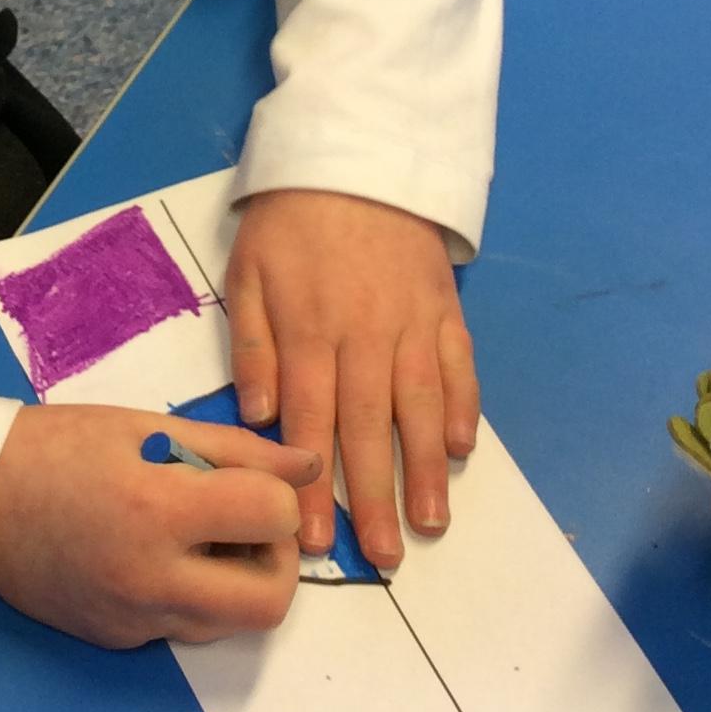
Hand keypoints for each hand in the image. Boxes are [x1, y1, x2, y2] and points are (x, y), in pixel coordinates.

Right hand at [0, 405, 321, 648]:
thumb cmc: (56, 447)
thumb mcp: (147, 428)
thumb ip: (236, 450)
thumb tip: (308, 466)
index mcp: (158, 512)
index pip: (273, 517)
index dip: (275, 492)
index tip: (246, 479)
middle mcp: (151, 581)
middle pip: (270, 602)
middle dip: (275, 559)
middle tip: (243, 524)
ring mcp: (133, 621)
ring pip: (231, 625)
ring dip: (237, 583)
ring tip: (198, 537)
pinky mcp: (118, 641)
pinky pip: (184, 628)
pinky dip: (192, 597)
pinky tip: (157, 557)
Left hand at [224, 189, 478, 571]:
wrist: (360, 153)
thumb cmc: (291, 220)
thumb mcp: (248, 271)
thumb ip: (252, 344)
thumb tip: (262, 413)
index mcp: (310, 331)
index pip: (310, 423)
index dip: (313, 486)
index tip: (314, 541)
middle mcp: (366, 336)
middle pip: (368, 428)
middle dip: (373, 498)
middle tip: (380, 558)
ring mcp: (413, 323)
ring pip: (420, 407)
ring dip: (425, 470)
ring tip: (429, 523)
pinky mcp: (445, 308)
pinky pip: (459, 366)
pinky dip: (463, 408)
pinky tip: (462, 450)